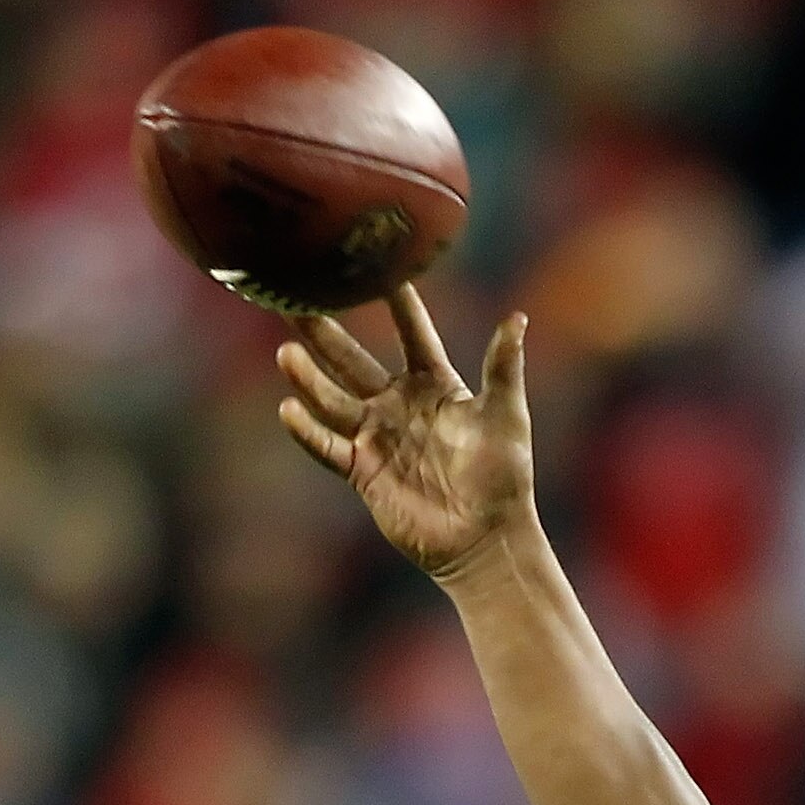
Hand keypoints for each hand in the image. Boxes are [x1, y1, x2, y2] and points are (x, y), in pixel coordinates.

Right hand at [274, 284, 532, 583]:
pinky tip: (289, 409)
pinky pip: (329, 446)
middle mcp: (400, 405)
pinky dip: (309, 431)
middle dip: (324, 332)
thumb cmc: (504, 478)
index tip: (376, 263)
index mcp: (436, 386)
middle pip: (353, 360)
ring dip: (309, 378)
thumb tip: (517, 319)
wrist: (486, 540)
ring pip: (333, 400)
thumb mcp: (506, 418)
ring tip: (287, 352)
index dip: (396, 302)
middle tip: (294, 301)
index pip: (412, 334)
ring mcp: (378, 437)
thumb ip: (503, 368)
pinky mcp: (363, 471)